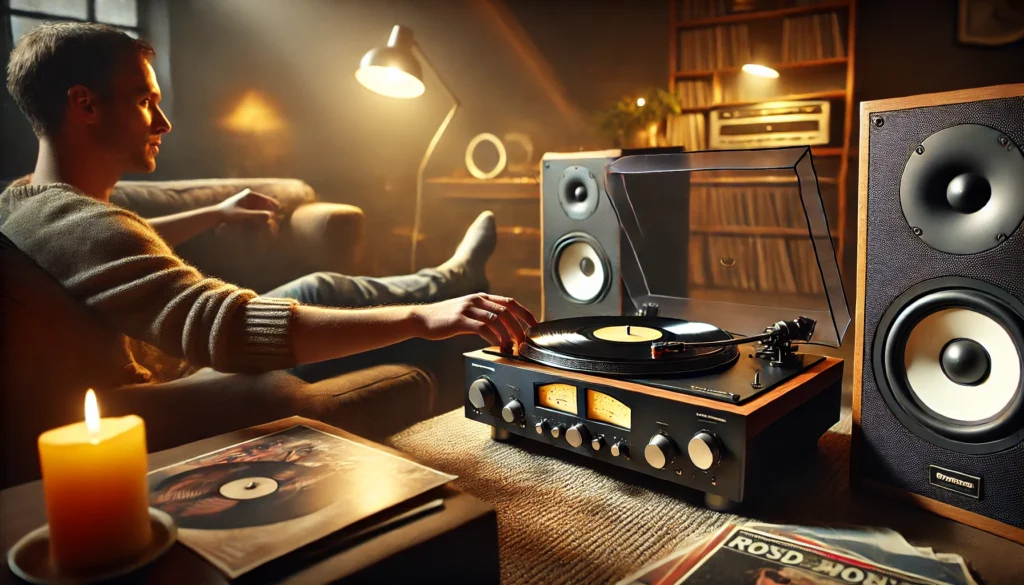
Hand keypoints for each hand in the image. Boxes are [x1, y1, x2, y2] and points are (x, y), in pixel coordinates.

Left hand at [216, 188, 279, 233]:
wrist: (215, 215)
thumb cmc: (228, 214)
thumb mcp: (243, 215)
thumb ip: (256, 215)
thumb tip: (270, 216)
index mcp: (250, 194)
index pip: (265, 199)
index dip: (273, 204)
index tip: (279, 209)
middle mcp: (249, 196)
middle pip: (263, 202)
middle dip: (270, 209)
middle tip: (277, 215)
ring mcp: (247, 201)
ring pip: (260, 206)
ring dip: (265, 212)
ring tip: (271, 219)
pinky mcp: (244, 207)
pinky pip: (255, 210)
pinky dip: (259, 215)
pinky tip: (262, 221)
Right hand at [412, 293, 538, 350]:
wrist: (421, 319)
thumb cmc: (444, 319)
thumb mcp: (467, 312)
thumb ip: (483, 316)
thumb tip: (502, 329)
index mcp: (481, 298)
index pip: (510, 302)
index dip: (525, 313)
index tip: (534, 325)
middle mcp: (476, 300)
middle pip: (507, 310)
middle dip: (519, 328)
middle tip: (523, 342)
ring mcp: (468, 308)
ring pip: (497, 318)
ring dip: (508, 334)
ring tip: (512, 347)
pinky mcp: (459, 319)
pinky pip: (483, 327)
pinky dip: (494, 337)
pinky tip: (497, 346)